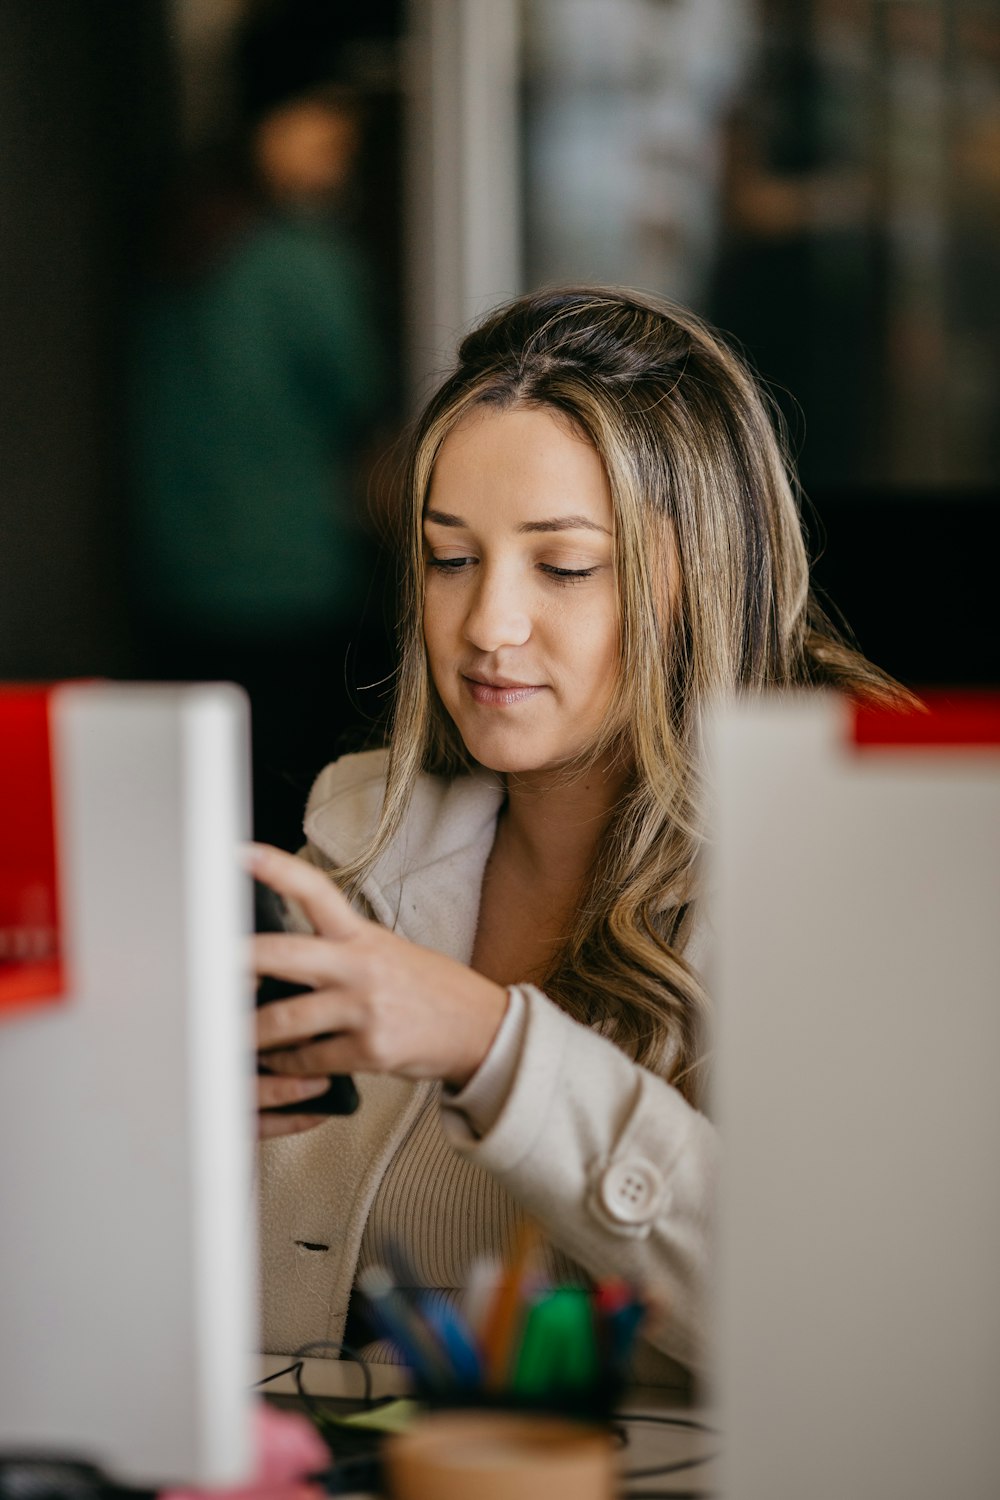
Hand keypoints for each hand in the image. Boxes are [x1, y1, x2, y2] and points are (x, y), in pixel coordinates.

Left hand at [248, 843, 508, 1135]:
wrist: (480, 1028)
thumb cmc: (426, 989)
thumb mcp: (385, 952)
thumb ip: (337, 951)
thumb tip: (276, 961)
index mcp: (361, 936)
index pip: (315, 891)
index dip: (276, 869)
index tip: (238, 854)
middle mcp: (360, 966)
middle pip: (282, 955)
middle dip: (236, 962)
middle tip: (200, 968)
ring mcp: (364, 1008)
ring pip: (285, 1020)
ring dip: (253, 1033)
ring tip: (233, 1036)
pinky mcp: (369, 1049)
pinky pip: (309, 1059)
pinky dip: (289, 1066)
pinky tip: (283, 1065)